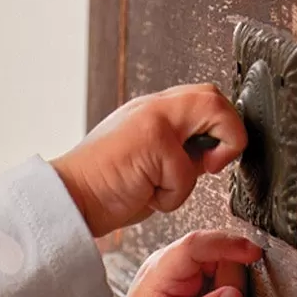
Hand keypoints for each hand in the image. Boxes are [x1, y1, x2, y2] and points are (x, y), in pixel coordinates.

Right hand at [52, 86, 246, 236]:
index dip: (219, 127)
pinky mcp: (154, 139)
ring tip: (166, 188)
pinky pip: (186, 172)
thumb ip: (176, 155)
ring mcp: (154, 118)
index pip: (202, 101)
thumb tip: (207, 160)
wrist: (67, 202)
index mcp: (151, 113)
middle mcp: (154, 107)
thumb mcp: (146, 168)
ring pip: (213, 116)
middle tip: (212, 165)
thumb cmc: (101, 193)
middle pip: (215, 95)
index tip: (210, 161)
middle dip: (229, 132)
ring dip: (200, 163)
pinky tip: (144, 197)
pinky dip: (171, 197)